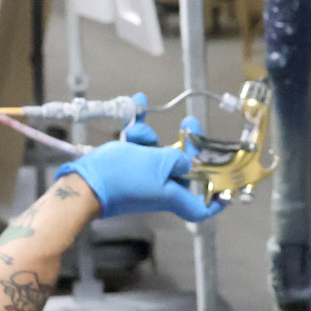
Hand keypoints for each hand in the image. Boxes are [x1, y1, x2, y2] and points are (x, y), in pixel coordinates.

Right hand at [55, 98, 224, 221]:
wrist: (85, 183)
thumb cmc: (125, 177)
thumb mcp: (160, 163)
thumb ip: (178, 159)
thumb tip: (186, 161)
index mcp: (172, 194)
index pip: (200, 208)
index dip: (214, 201)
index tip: (225, 190)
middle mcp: (159, 187)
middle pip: (180, 168)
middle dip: (184, 145)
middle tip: (190, 124)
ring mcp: (140, 177)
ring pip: (156, 151)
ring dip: (149, 135)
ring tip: (136, 131)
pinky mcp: (123, 166)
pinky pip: (136, 143)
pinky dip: (137, 125)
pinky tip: (139, 103)